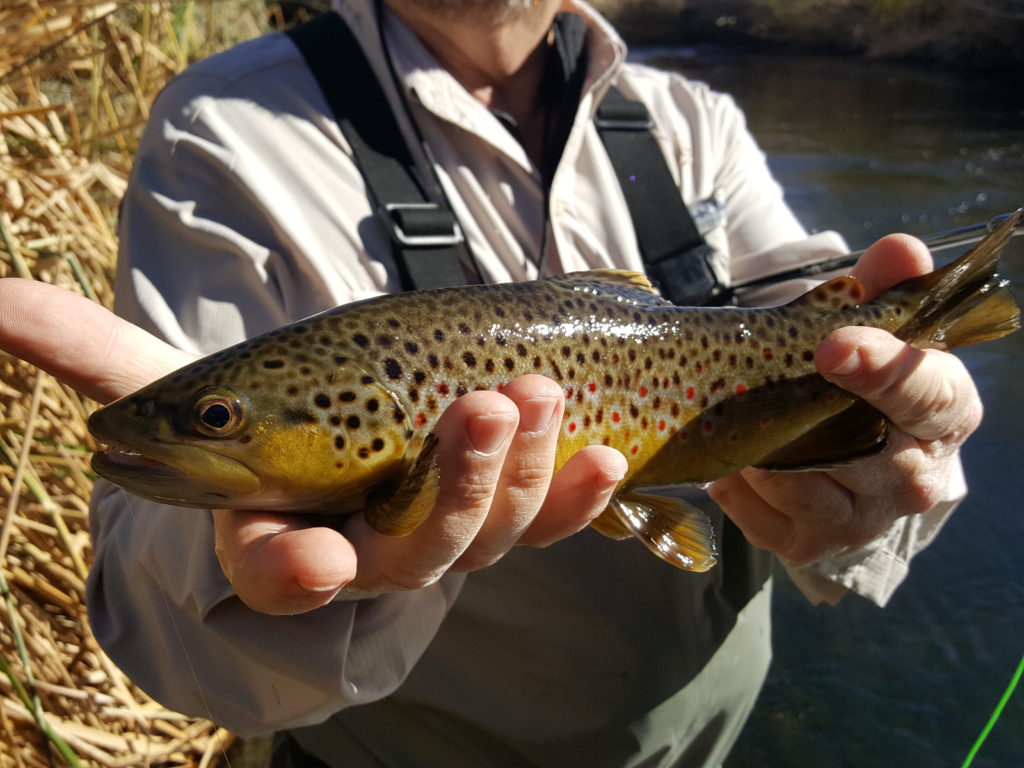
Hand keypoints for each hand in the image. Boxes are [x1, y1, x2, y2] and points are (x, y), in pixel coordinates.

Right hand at [0, 279, 626, 612]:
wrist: (336, 442)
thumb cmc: (255, 424)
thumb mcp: (178, 396)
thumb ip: (97, 361)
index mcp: (284, 535)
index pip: (283, 571)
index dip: (292, 571)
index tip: (306, 561)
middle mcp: (369, 553)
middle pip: (418, 549)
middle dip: (453, 485)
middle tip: (481, 405)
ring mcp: (444, 538)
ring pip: (492, 529)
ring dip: (520, 464)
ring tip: (535, 391)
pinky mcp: (500, 514)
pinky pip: (548, 521)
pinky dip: (578, 493)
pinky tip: (607, 455)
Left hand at [709, 235, 981, 562]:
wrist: (853, 459)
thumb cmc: (863, 384)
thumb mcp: (874, 331)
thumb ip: (882, 287)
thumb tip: (902, 249)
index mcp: (945, 413)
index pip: (930, 394)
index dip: (885, 369)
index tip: (833, 346)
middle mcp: (913, 478)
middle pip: (860, 450)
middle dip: (799, 414)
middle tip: (752, 383)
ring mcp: (863, 520)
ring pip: (799, 486)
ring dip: (758, 449)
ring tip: (735, 418)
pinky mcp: (812, 547)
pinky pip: (760, 521)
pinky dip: (735, 488)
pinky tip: (729, 460)